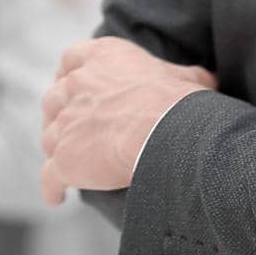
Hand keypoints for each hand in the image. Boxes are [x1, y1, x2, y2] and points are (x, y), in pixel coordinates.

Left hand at [40, 37, 215, 205]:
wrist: (164, 131)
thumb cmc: (177, 102)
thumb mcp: (184, 79)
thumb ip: (183, 76)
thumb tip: (206, 79)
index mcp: (101, 57)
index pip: (71, 60)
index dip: (69, 75)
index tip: (72, 86)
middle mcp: (76, 85)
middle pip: (54, 99)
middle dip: (59, 114)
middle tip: (72, 128)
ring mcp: (66, 122)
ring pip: (49, 137)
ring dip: (56, 148)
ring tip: (70, 162)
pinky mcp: (64, 158)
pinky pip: (49, 176)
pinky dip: (51, 187)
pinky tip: (56, 197)